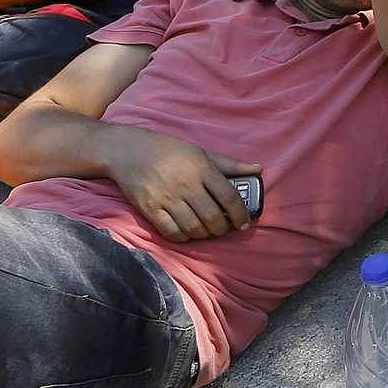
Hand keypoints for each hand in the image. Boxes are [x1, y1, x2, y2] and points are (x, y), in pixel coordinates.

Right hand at [105, 128, 259, 239]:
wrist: (128, 151)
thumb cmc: (169, 150)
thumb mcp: (201, 152)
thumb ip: (230, 164)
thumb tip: (259, 169)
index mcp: (202, 169)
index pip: (229, 197)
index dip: (240, 214)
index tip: (244, 222)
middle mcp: (186, 184)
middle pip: (212, 217)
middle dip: (223, 229)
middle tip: (224, 229)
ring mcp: (167, 198)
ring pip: (193, 227)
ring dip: (204, 234)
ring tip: (207, 230)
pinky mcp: (150, 209)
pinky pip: (171, 232)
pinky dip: (183, 236)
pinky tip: (187, 231)